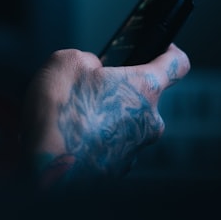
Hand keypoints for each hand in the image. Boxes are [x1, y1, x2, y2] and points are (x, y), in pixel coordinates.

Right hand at [20, 43, 189, 188]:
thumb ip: (89, 61)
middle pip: (144, 98)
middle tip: (90, 88)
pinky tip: (72, 135)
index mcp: (144, 88)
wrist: (43, 163)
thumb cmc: (59, 110)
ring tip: (74, 116)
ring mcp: (134, 150)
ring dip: (107, 117)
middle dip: (120, 90)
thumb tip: (93, 72)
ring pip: (126, 124)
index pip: (176, 64)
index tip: (163, 50)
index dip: (170, 52)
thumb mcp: (68, 61)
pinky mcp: (117, 170)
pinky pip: (111, 146)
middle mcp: (148, 122)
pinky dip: (96, 139)